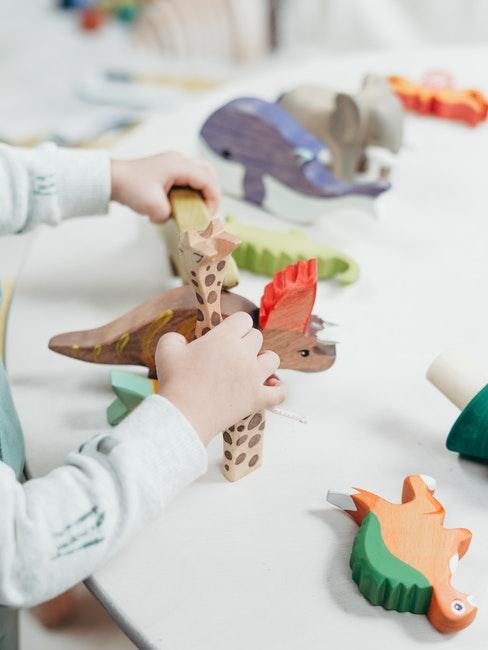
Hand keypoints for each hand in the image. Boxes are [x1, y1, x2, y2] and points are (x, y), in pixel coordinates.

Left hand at [110, 152, 220, 222]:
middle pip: (208, 173)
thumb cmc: (129, 187)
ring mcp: (172, 164)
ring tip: (193, 209)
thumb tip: (174, 217)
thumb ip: (170, 215)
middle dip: (211, 194)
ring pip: (198, 175)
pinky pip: (186, 178)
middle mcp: (178, 161)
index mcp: (179, 165)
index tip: (208, 217)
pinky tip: (179, 204)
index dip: (213, 200)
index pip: (208, 181)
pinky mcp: (166, 170)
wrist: (110, 179)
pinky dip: (189, 191)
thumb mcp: (153, 207)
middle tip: (205, 211)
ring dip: (200, 192)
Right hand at [155, 313, 286, 445]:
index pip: (243, 319)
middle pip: (257, 337)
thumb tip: (183, 340)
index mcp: (224, 338)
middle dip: (246, 342)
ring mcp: (254, 377)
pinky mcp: (257, 398)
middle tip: (232, 353)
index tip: (227, 333)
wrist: (183, 415)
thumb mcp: (167, 349)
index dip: (235, 325)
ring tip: (252, 367)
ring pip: (273, 359)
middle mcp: (244, 354)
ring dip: (264, 361)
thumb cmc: (175, 382)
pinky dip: (278, 390)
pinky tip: (271, 387)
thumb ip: (175, 337)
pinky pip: (279, 392)